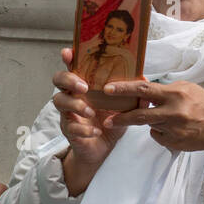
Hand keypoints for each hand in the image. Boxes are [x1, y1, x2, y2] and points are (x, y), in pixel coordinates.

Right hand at [52, 47, 128, 195]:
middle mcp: (72, 96)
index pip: (72, 67)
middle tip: (84, 87)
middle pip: (58, 80)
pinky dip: (84, 129)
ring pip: (59, 102)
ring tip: (91, 112)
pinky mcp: (69, 131)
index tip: (68, 53)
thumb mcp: (124, 107)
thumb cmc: (109, 123)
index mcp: (84, 86)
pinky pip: (70, 127)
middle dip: (69, 80)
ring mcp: (68, 113)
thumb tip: (145, 79)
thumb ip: (133, 93)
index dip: (68, 59)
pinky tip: (96, 131)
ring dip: (76, 104)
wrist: (102, 149)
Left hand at [102, 80, 203, 165]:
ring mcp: (172, 129)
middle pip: (139, 114)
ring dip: (152, 121)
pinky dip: (161, 131)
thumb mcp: (187, 90)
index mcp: (176, 94)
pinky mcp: (173, 142)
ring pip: (149, 124)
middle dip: (121, 117)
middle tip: (108, 119)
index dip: (124, 89)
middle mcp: (173, 111)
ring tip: (172, 118)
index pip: (144, 89)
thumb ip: (165, 90)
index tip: (108, 89)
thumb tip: (142, 87)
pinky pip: (157, 135)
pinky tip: (176, 129)